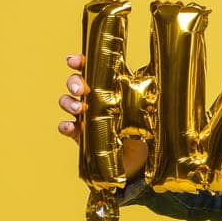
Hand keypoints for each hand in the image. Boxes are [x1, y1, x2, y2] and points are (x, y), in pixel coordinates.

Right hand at [56, 54, 145, 176]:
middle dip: (73, 82)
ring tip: (80, 109)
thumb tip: (156, 74)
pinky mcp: (80, 136)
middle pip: (74, 82)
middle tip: (81, 90)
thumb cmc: (142, 128)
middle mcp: (93, 98)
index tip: (74, 61)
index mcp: (107, 87)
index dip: (78, 62)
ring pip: (66, 101)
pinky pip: (66, 127)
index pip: (89, 69)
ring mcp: (84, 116)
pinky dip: (65, 126)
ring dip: (68, 102)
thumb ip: (146, 91)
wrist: (139, 159)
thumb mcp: (147, 107)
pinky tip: (70, 127)